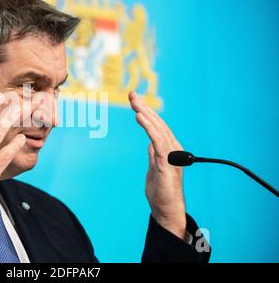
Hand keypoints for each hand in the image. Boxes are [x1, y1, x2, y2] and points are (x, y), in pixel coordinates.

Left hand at [128, 91, 186, 239]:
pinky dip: (148, 127)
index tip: (135, 100)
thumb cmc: (161, 191)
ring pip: (158, 128)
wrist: (167, 209)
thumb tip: (150, 143)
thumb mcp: (154, 168)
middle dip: (144, 107)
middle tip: (132, 94)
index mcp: (169, 148)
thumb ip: (154, 155)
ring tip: (134, 102)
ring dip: (145, 113)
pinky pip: (157, 140)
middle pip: (157, 123)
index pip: (157, 126)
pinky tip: (140, 117)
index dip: (146, 112)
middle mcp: (172, 148)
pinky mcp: (166, 163)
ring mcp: (170, 155)